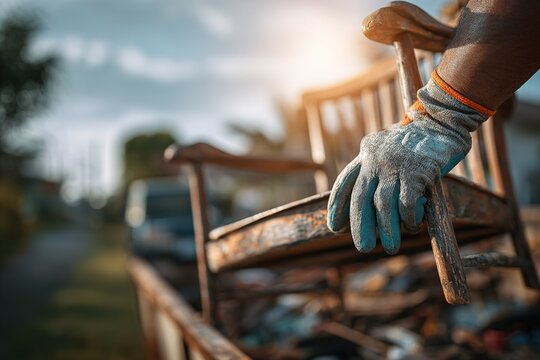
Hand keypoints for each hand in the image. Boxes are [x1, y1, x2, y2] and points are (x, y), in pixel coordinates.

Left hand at [325, 72, 495, 254]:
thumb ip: (376, 172)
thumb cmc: (416, 143)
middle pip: (361, 198)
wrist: (443, 120)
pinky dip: (408, 218)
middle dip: (360, 225)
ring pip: (383, 204)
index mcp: (366, 153)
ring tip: (391, 248)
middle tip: (363, 247)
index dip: (337, 206)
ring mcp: (396, 164)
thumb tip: (371, 212)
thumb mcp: (388, 150)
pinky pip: (407, 203)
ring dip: (387, 230)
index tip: (334, 227)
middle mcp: (376, 158)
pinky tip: (412, 225)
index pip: (345, 182)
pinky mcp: (417, 170)